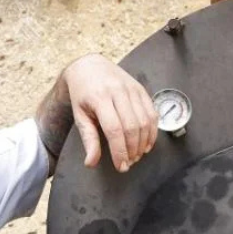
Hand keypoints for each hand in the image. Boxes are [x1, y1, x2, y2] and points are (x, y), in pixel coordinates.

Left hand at [62, 54, 157, 171]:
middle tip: (129, 163)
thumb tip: (91, 163)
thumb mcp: (80, 116)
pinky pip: (152, 113)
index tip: (121, 166)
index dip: (120, 151)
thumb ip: (88, 139)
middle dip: (132, 149)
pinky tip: (146, 143)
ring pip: (145, 121)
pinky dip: (152, 131)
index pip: (114, 129)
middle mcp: (118, 91)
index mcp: (99, 98)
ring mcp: (132, 89)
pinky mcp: (141, 89)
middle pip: (132, 126)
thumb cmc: (82, 95)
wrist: (90, 67)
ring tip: (137, 155)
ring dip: (143, 142)